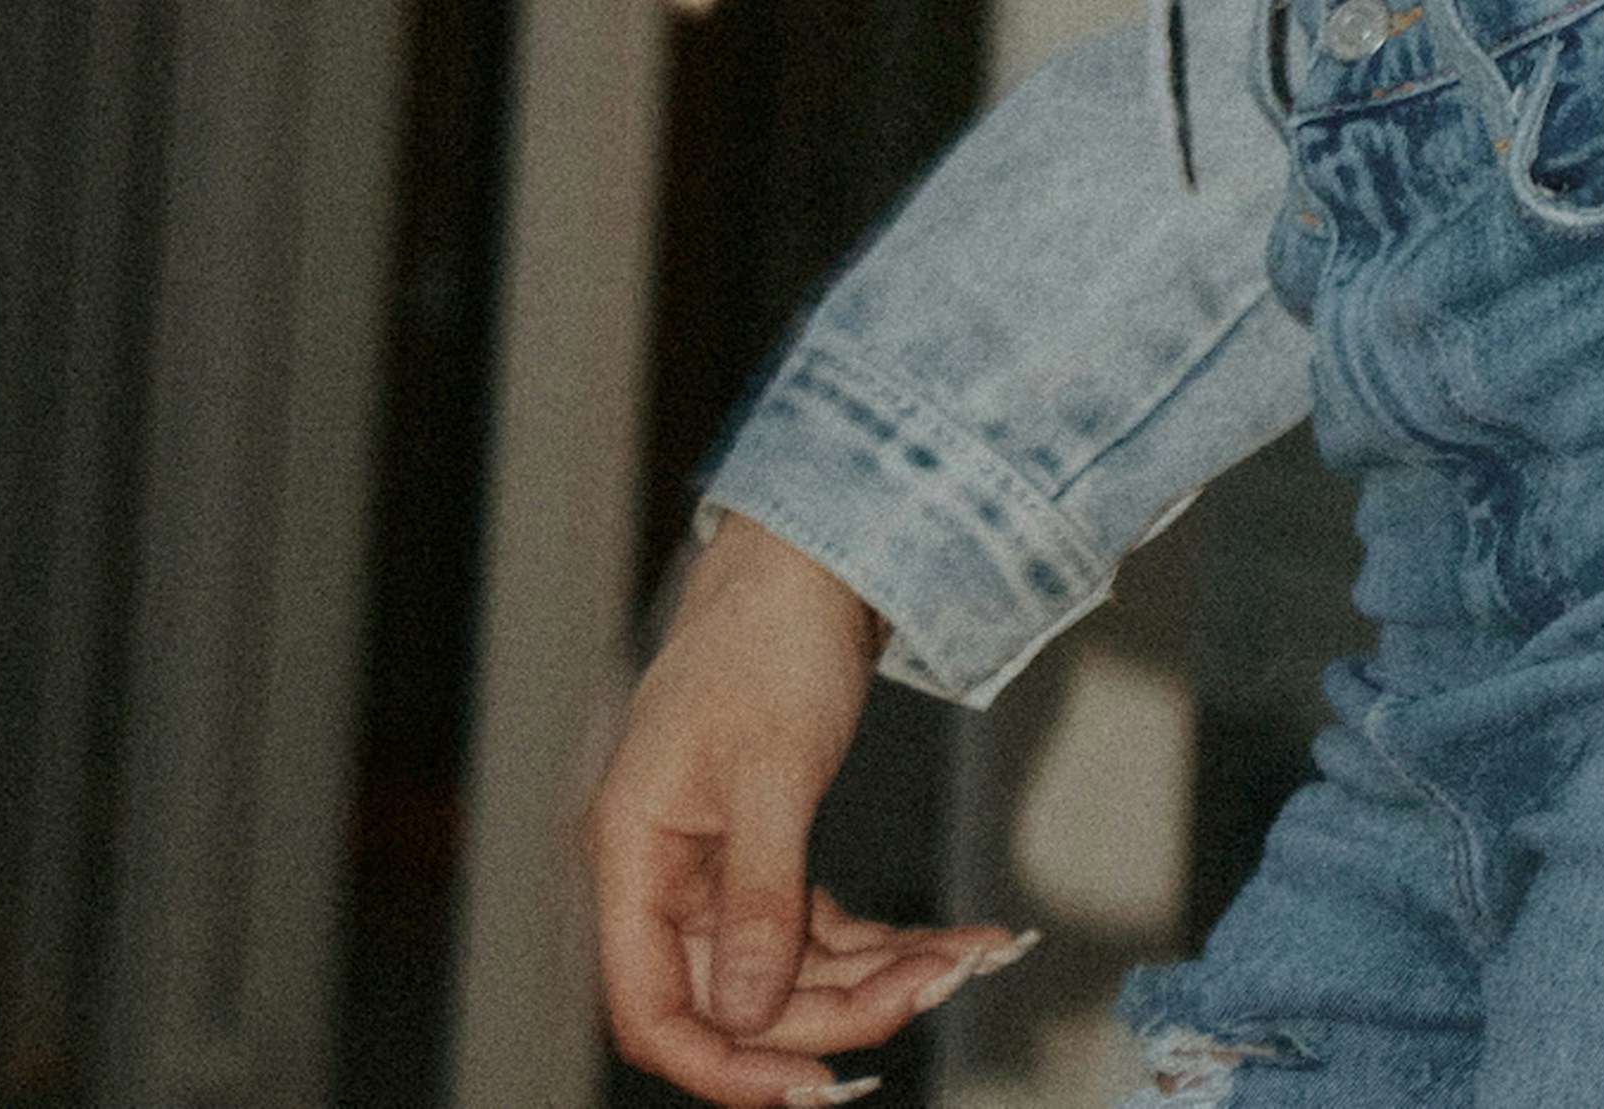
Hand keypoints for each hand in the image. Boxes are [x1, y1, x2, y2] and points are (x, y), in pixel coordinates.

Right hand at [591, 512, 1035, 1099]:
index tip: (810, 1087)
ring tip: (968, 953)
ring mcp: (717, 865)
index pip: (653, 1009)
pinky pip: (822, 929)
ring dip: (878, 976)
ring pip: (791, 969)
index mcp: (635, 854)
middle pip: (739, 997)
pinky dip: (885, 940)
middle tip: (938, 987)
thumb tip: (751, 1014)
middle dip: (838, 1008)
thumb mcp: (770, 767)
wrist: (815, 548)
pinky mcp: (769, 850)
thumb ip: (759, 897)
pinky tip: (954, 935)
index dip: (723, 1065)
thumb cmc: (771, 633)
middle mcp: (667, 873)